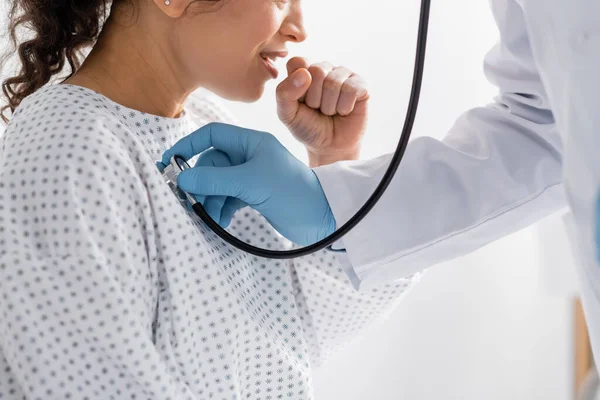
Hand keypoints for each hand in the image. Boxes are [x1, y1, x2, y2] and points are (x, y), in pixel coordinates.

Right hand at [160, 123, 335, 244]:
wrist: (323, 217)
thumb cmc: (293, 191)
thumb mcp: (250, 183)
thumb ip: (215, 180)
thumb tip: (181, 179)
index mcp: (251, 142)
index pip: (211, 135)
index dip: (188, 146)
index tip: (168, 163)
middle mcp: (250, 156)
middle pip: (212, 164)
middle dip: (200, 183)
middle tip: (190, 202)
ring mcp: (252, 176)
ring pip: (218, 183)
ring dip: (210, 200)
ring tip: (209, 218)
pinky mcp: (255, 195)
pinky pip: (228, 197)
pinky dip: (221, 208)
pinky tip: (220, 221)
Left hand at [276, 57, 369, 166]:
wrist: (330, 147)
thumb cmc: (308, 127)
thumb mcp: (287, 114)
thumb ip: (284, 93)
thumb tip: (304, 73)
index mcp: (303, 70)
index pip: (297, 62)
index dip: (297, 86)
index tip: (301, 102)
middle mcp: (324, 68)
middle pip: (317, 71)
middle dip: (315, 99)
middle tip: (317, 109)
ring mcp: (344, 75)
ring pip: (334, 82)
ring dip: (329, 106)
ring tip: (330, 112)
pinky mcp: (361, 85)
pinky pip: (351, 89)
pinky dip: (344, 107)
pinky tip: (344, 111)